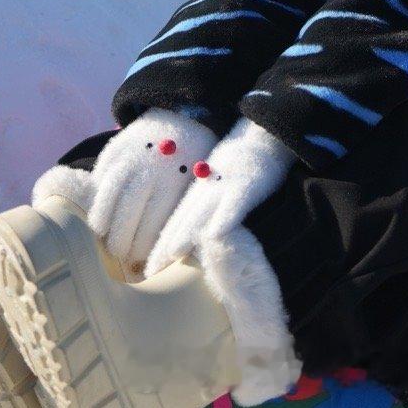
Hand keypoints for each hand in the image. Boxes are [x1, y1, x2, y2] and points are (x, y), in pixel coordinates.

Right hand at [86, 109, 218, 268]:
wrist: (184, 116)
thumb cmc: (193, 161)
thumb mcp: (195, 183)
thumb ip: (177, 211)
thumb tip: (166, 253)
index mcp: (175, 181)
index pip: (156, 224)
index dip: (147, 247)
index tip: (144, 265)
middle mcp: (150, 169)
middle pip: (130, 214)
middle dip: (124, 241)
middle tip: (121, 257)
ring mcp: (130, 158)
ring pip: (111, 197)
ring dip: (106, 224)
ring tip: (105, 241)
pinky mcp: (115, 150)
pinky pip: (102, 180)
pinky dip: (98, 203)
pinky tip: (98, 221)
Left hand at [145, 117, 295, 276]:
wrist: (263, 134)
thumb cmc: (241, 163)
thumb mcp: (214, 183)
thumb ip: (201, 205)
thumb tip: (191, 236)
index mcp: (197, 192)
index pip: (173, 222)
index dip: (158, 246)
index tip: (145, 270)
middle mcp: (205, 190)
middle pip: (181, 222)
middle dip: (164, 247)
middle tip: (148, 272)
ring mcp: (224, 186)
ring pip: (201, 213)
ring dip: (185, 234)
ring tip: (170, 255)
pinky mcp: (246, 185)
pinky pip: (233, 204)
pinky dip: (223, 219)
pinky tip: (213, 234)